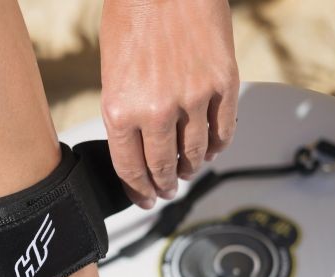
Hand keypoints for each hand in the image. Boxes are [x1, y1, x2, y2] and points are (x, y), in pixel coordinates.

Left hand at [100, 0, 238, 207]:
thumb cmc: (131, 18)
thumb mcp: (111, 75)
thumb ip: (124, 115)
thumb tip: (136, 150)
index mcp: (120, 110)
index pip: (130, 169)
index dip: (138, 191)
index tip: (144, 200)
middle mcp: (156, 110)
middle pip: (164, 167)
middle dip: (164, 185)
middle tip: (166, 191)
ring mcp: (194, 98)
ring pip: (196, 154)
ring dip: (190, 168)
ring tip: (186, 170)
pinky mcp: (223, 84)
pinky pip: (224, 131)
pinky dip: (217, 146)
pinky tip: (210, 150)